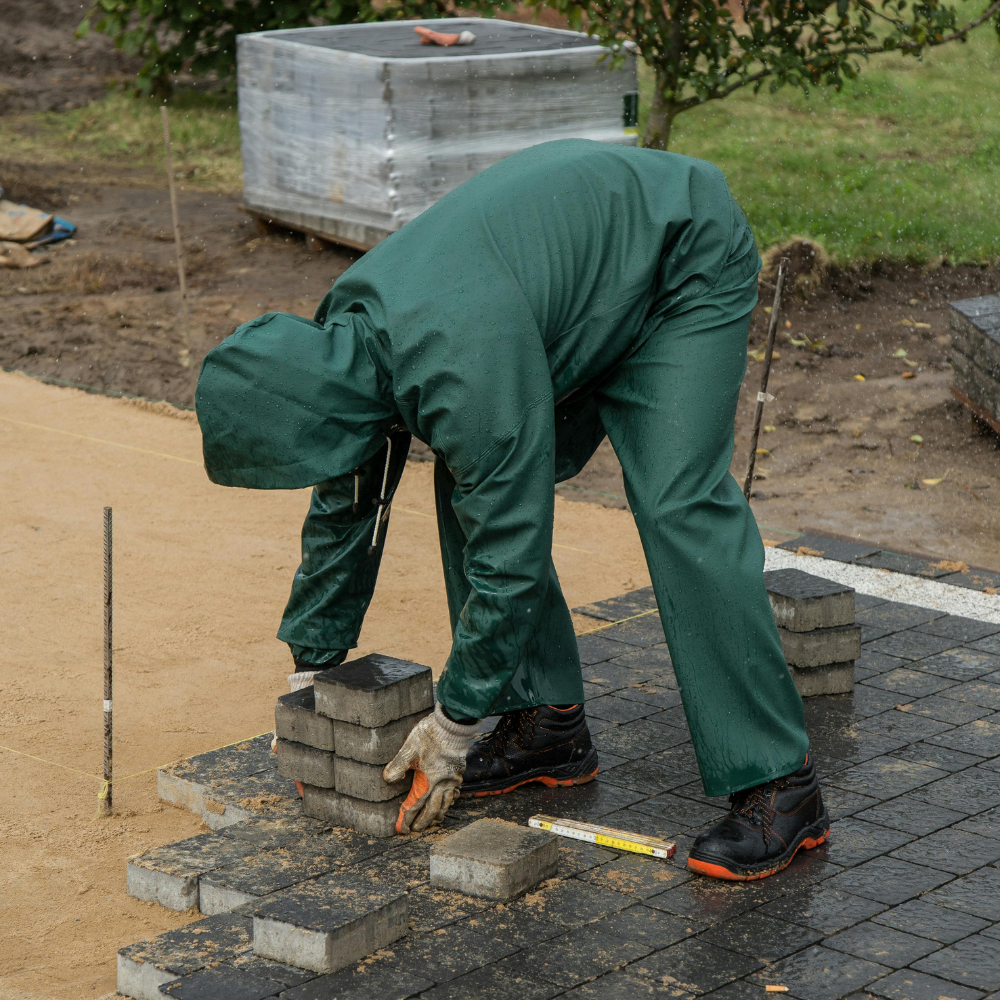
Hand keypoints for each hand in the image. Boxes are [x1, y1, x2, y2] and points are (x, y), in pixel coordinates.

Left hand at [382, 705, 477, 833]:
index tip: (401, 828)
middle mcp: (441, 783)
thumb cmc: (430, 735)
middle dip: (422, 822)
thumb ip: (398, 765)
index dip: (407, 817)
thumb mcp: (409, 748)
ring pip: (445, 804)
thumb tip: (387, 779)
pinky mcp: (457, 773)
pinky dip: (449, 803)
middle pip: (431, 809)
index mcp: (428, 780)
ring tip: (432, 823)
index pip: (415, 804)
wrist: (453, 725)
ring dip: (437, 816)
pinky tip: (447, 804)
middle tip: (414, 830)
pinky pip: (454, 795)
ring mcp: (451, 779)